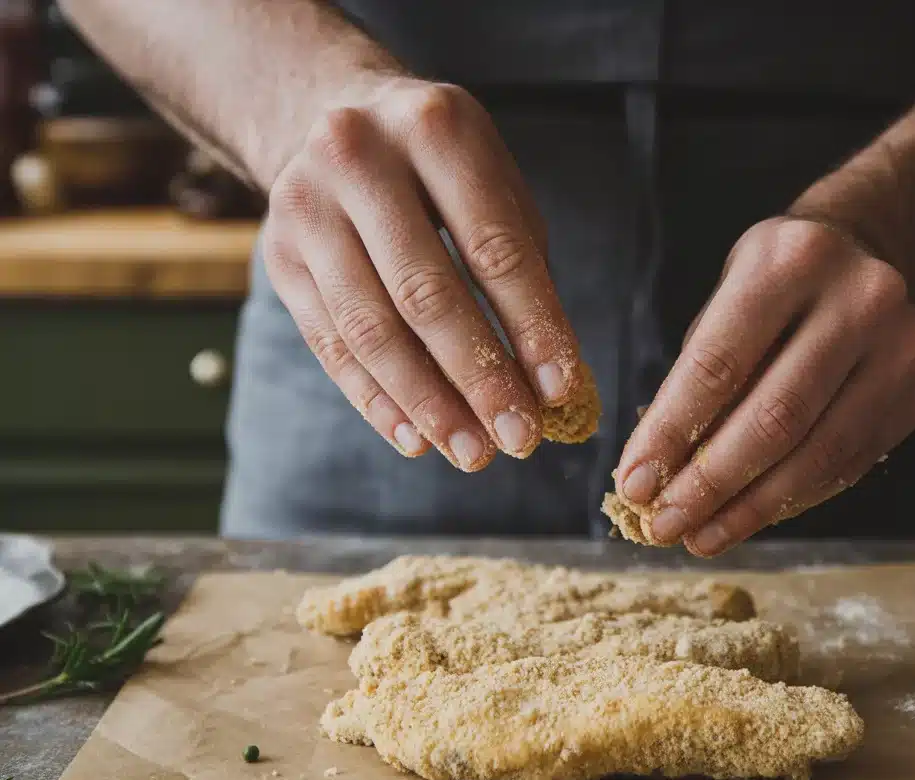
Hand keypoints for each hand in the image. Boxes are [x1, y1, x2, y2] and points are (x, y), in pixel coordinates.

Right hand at [263, 78, 581, 469]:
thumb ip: (524, 269)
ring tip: (473, 453)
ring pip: (370, 328)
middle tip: (519, 439)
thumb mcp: (492, 182)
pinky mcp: (278, 257)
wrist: (328, 116)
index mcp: (434, 128)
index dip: (531, 324)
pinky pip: (330, 345)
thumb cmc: (439, 166)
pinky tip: (417, 439)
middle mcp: (358, 159)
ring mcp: (305, 208)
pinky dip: (376, 400)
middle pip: (425, 293)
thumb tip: (557, 380)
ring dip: (427, 404)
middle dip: (479, 377)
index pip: (492, 246)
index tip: (562, 390)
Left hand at [614, 216, 914, 554]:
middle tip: (665, 525)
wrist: (864, 253)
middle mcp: (859, 299)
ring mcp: (901, 347)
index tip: (634, 484)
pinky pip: (848, 464)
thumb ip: (695, 377)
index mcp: (792, 261)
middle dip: (711, 483)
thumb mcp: (726, 301)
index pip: (719, 365)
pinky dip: (793, 499)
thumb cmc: (775, 285)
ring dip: (751, 507)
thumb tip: (657, 472)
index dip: (671, 433)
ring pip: (818, 453)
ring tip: (702, 536)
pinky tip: (751, 516)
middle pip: (775, 417)